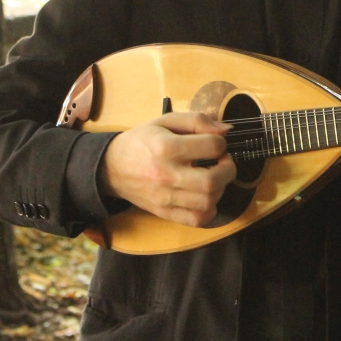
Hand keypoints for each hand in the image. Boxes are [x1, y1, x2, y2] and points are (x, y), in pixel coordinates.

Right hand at [100, 112, 236, 226]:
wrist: (112, 167)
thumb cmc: (142, 141)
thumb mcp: (166, 121)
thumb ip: (197, 120)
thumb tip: (226, 130)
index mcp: (167, 147)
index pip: (211, 147)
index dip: (221, 142)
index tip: (216, 143)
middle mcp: (166, 175)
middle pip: (212, 181)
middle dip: (228, 169)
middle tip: (223, 162)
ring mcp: (165, 197)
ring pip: (207, 202)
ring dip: (220, 189)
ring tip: (214, 177)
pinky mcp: (165, 212)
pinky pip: (196, 220)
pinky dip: (209, 210)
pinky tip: (206, 197)